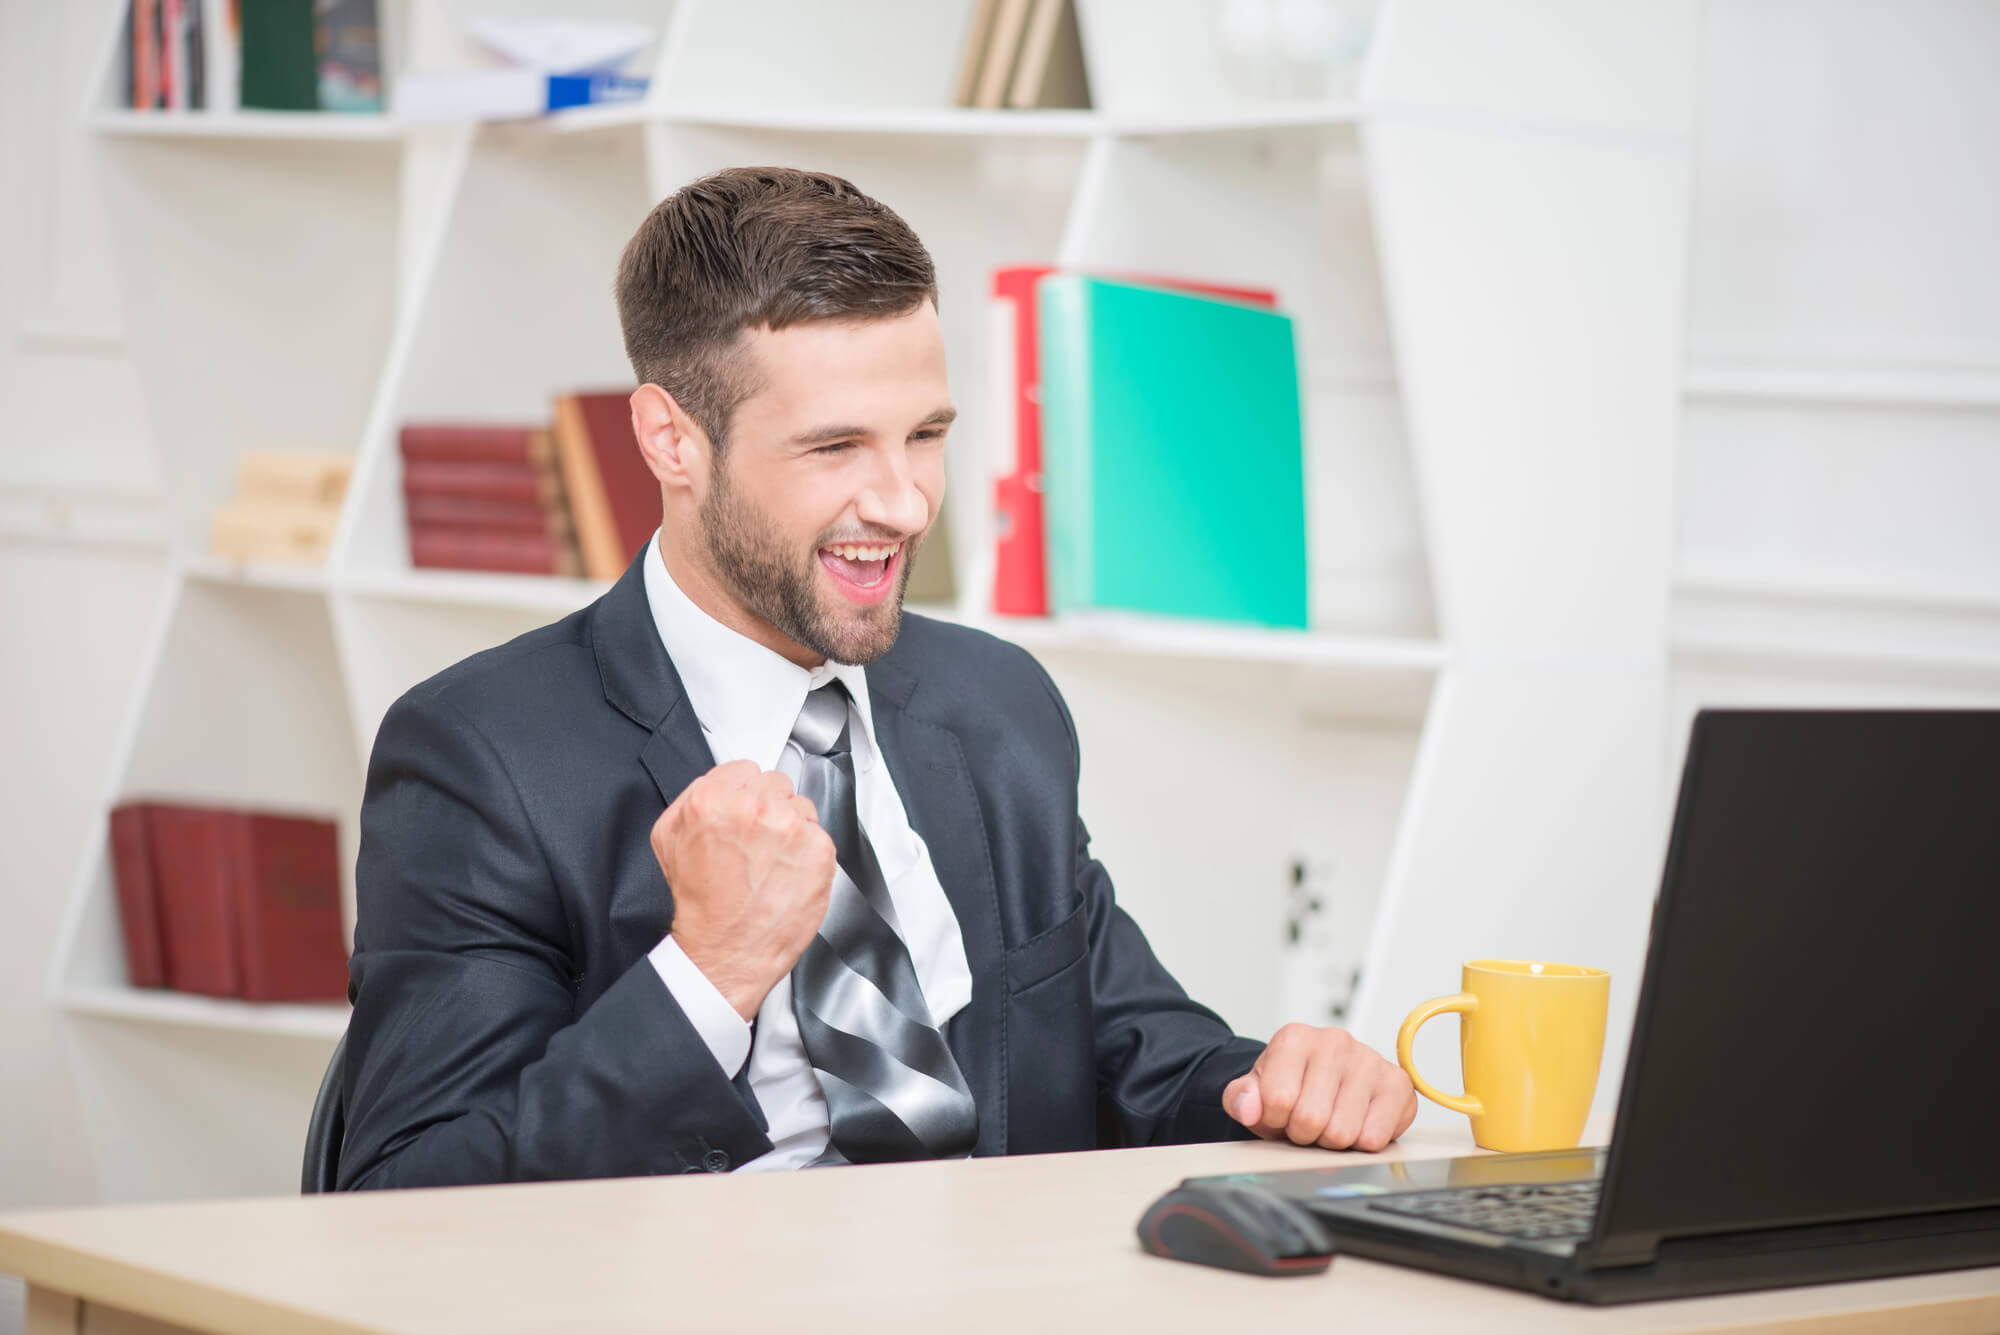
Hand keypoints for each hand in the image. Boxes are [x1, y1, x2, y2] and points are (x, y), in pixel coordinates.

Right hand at [652, 760, 836, 1020]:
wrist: (726, 952)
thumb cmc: (700, 904)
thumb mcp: (669, 840)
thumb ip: (692, 800)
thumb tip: (718, 784)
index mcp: (712, 799)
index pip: (745, 769)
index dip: (744, 794)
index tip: (743, 814)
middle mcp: (754, 807)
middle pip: (776, 784)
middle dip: (769, 808)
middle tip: (756, 844)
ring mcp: (790, 827)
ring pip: (802, 807)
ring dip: (792, 829)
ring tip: (771, 863)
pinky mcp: (819, 849)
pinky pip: (819, 836)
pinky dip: (809, 854)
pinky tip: (788, 875)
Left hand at [1223, 1024, 1417, 1151]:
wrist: (1319, 1084)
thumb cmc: (1289, 1089)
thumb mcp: (1253, 1092)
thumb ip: (1240, 1098)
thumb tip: (1249, 1107)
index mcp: (1295, 1038)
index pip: (1278, 1100)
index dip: (1275, 1120)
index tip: (1280, 1112)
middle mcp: (1335, 1041)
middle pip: (1312, 1120)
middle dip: (1304, 1133)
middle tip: (1306, 1121)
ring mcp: (1369, 1059)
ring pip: (1343, 1133)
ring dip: (1332, 1141)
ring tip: (1330, 1121)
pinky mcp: (1397, 1083)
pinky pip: (1374, 1138)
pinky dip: (1361, 1142)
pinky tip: (1356, 1122)